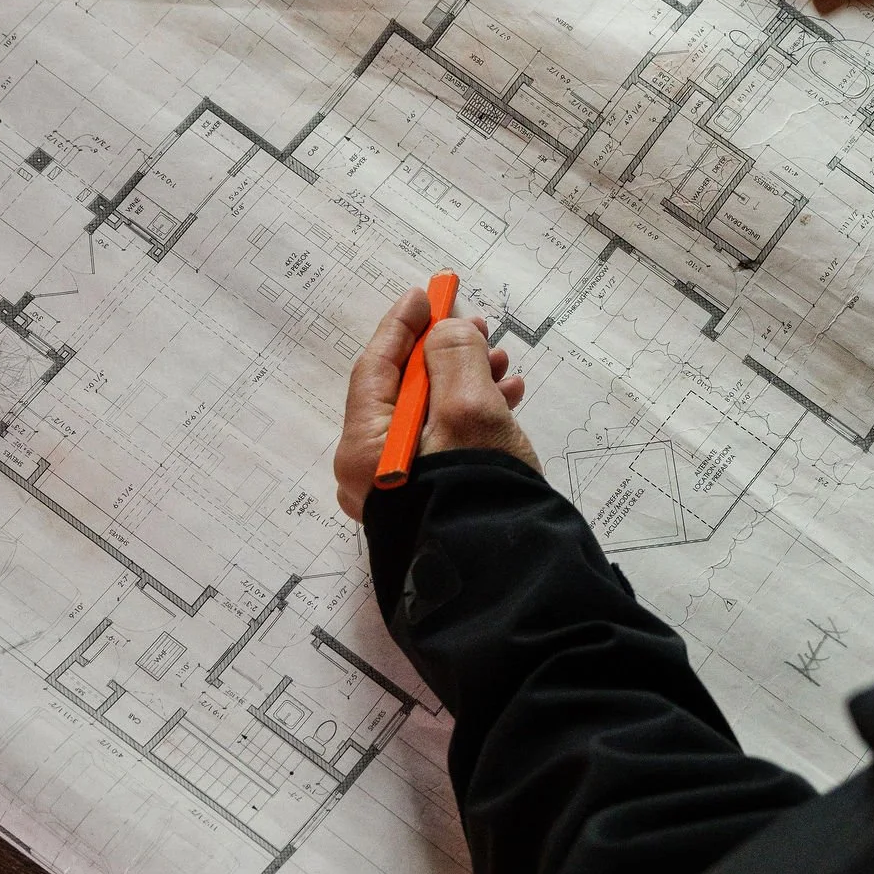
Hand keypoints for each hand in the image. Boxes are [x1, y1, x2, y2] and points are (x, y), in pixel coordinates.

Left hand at [334, 288, 534, 520]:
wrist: (506, 578)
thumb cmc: (478, 490)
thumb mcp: (469, 409)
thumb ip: (454, 356)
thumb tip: (447, 330)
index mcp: (365, 448)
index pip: (376, 369)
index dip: (403, 326)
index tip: (426, 295)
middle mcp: (373, 471)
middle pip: (403, 392)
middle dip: (444, 353)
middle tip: (478, 328)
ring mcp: (403, 490)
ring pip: (430, 416)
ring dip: (467, 381)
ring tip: (504, 365)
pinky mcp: (432, 500)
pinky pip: (446, 443)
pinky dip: (474, 414)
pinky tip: (509, 398)